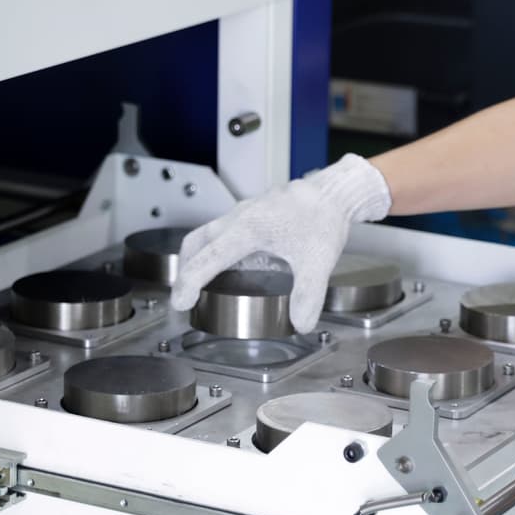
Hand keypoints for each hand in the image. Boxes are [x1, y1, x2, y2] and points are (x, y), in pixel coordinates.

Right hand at [170, 155, 391, 331]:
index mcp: (249, 228)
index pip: (208, 257)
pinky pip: (220, 230)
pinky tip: (227, 265)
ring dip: (196, 258)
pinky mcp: (251, 212)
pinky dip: (212, 249)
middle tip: (182, 296)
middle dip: (184, 270)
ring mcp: (244, 212)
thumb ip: (308, 294)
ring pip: (206, 233)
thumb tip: (301, 322)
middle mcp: (240, 217)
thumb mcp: (318, 261)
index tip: (180, 302)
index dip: (190, 282)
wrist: (334, 192)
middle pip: (196, 243)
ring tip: (198, 283)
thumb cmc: (324, 217)